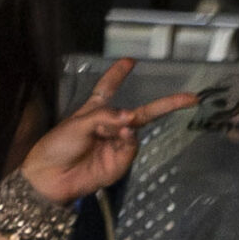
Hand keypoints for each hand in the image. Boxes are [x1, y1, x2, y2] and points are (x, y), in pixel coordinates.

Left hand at [16, 58, 196, 204]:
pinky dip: (129, 140)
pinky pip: (131, 148)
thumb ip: (104, 117)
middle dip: (165, 104)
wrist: (48, 178)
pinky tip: (122, 135)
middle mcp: (109, 126)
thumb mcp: (77, 124)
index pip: (107, 88)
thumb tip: (131, 117)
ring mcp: (116, 145)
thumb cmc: (56, 146)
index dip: (117, 75)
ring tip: (115, 129)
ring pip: (136, 130)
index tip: (129, 61)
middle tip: (190, 97)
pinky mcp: (119, 163)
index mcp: (93, 112)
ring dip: (129, 125)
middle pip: (140, 113)